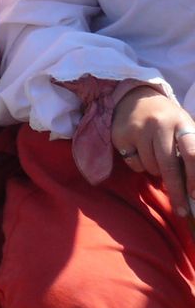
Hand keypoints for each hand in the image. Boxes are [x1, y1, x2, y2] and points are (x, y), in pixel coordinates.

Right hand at [113, 87, 194, 218]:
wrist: (133, 96)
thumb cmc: (167, 119)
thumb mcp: (184, 128)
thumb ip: (191, 151)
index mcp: (181, 123)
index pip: (192, 152)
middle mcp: (160, 124)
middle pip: (170, 166)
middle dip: (177, 193)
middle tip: (182, 211)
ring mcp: (138, 128)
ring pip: (151, 167)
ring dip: (156, 172)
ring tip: (155, 157)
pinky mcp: (120, 135)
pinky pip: (134, 164)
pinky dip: (139, 165)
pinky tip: (140, 151)